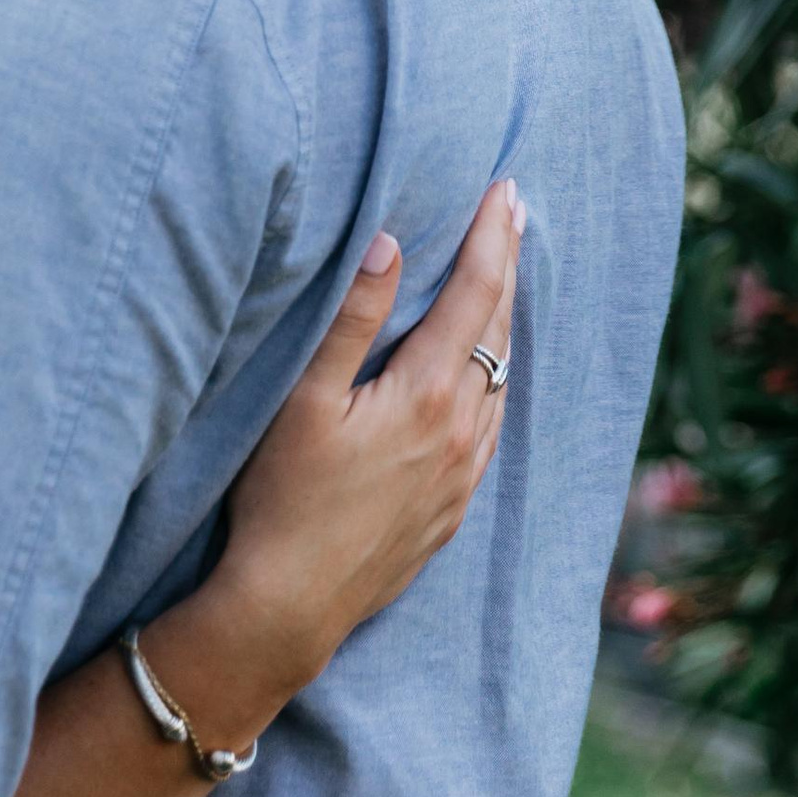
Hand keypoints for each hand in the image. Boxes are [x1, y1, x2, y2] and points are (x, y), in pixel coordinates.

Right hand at [191, 177, 523, 711]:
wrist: (290, 606)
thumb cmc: (282, 500)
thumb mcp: (302, 401)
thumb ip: (351, 319)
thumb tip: (391, 245)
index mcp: (426, 395)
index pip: (475, 295)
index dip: (493, 237)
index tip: (507, 190)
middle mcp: (461, 433)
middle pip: (499, 332)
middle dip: (507, 268)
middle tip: (515, 216)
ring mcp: (463, 476)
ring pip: (503, 381)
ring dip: (504, 325)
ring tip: (503, 283)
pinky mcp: (453, 509)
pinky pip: (492, 427)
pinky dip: (495, 381)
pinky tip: (484, 376)